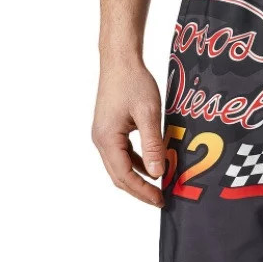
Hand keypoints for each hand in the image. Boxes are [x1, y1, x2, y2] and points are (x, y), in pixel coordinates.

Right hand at [92, 58, 164, 206]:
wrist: (121, 61)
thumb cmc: (134, 83)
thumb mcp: (149, 114)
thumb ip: (153, 145)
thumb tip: (157, 173)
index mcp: (107, 139)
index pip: (124, 175)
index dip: (142, 190)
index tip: (160, 199)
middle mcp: (101, 140)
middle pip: (119, 175)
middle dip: (139, 189)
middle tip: (161, 199)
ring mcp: (104, 135)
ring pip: (120, 165)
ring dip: (138, 177)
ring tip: (158, 186)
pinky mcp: (110, 129)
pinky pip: (123, 153)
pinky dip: (137, 162)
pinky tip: (153, 165)